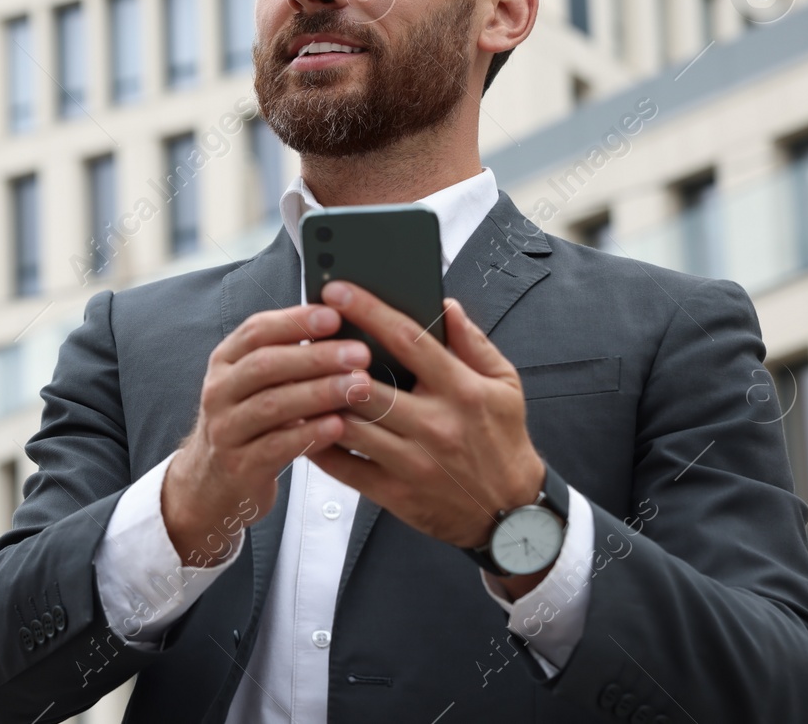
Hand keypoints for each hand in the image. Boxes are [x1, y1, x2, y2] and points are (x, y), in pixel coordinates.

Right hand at [162, 302, 371, 566]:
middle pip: (265, 365)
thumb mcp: (255, 384)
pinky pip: (277, 447)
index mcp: (225, 362)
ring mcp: (225, 430)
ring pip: (272, 405)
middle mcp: (219, 392)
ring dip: (320, 393)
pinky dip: (310, 434)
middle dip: (316, 357)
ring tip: (358, 386)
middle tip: (359, 354)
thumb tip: (340, 323)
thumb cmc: (248, 422)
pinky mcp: (239, 467)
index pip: (256, 331)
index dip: (295, 321)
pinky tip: (339, 426)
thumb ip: (286, 356)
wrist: (213, 482)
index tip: (334, 316)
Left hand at [306, 283, 546, 587]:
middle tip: (303, 337)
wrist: (511, 515)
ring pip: (350, 426)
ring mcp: (414, 462)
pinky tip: (303, 423)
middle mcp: (437, 425)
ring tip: (295, 378)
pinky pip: (345, 467)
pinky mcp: (396, 494)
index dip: (369, 311)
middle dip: (329, 360)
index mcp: (463, 390)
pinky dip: (318, 444)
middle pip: (368, 386)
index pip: (409, 340)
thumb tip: (445, 305)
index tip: (338, 291)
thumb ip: (474, 342)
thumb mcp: (505, 384)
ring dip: (318, 402)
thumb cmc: (502, 441)